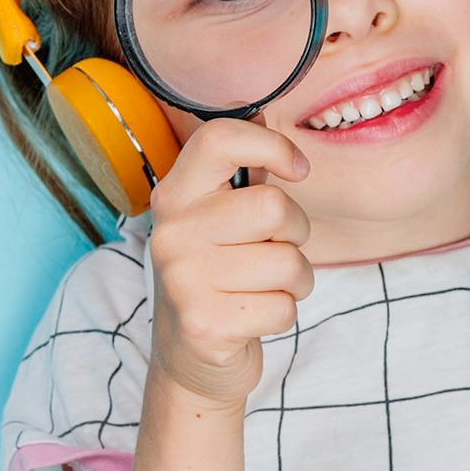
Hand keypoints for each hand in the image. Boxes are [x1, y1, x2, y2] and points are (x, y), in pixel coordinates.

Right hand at [146, 118, 314, 408]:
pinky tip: (252, 318)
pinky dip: (284, 314)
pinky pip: (285, 308)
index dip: (271, 145)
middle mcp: (172, 233)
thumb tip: (269, 109)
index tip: (297, 169)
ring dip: (295, 280)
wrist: (190, 361)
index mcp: (176, 196)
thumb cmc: (220, 276)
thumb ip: (241, 175)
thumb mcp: (217, 220)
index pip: (219, 139)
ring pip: (290, 263)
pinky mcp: (204, 325)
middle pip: (275, 207)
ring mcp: (184, 281)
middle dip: (296, 234)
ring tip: (263, 288)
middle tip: (275, 251)